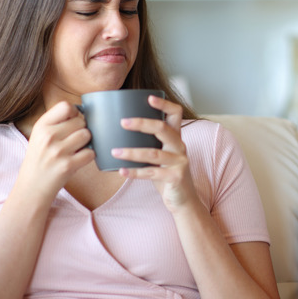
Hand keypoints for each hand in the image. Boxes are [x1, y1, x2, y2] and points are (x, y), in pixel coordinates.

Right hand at [15, 101, 93, 203]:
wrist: (31, 187)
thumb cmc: (40, 159)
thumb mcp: (39, 136)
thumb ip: (56, 122)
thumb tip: (82, 111)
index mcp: (41, 126)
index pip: (66, 106)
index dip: (74, 112)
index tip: (72, 121)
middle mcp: (48, 136)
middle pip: (81, 121)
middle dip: (81, 129)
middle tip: (73, 140)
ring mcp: (58, 151)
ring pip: (87, 135)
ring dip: (86, 142)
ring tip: (77, 149)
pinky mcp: (68, 165)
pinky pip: (90, 153)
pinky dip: (88, 156)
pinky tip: (79, 159)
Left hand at [111, 96, 198, 212]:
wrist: (183, 201)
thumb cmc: (166, 175)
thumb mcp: (161, 156)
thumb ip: (148, 144)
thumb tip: (117, 133)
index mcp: (176, 138)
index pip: (176, 113)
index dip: (164, 104)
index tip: (148, 98)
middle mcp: (180, 147)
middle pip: (163, 128)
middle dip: (142, 124)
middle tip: (122, 122)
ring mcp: (180, 162)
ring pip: (154, 153)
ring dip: (132, 152)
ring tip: (114, 152)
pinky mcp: (176, 177)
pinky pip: (152, 173)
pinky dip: (135, 172)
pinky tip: (121, 171)